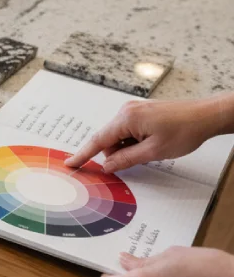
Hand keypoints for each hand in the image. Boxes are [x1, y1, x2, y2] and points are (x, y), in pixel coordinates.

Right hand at [65, 98, 225, 172]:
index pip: (98, 140)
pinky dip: (134, 141)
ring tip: (153, 149)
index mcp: (126, 118)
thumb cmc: (185, 130)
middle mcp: (126, 111)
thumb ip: (126, 159)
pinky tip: (151, 143)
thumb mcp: (154, 151)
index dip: (83, 154)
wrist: (206, 115)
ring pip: (119, 136)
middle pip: (109, 139)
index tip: (70, 163)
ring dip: (129, 148)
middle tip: (139, 160)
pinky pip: (128, 130)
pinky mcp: (141, 112)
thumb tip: (107, 166)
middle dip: (117, 153)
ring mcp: (134, 110)